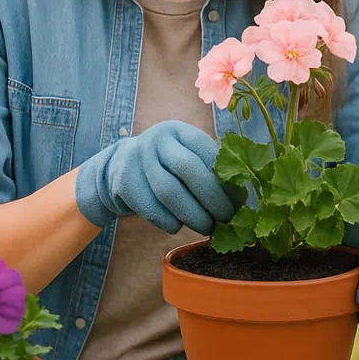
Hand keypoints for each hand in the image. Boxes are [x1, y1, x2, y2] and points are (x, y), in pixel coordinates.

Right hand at [75, 121, 235, 234]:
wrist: (118, 167)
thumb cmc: (165, 166)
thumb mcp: (184, 156)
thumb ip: (208, 170)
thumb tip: (240, 199)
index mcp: (179, 131)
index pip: (207, 150)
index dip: (225, 178)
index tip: (239, 201)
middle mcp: (157, 140)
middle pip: (188, 169)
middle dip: (212, 198)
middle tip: (226, 219)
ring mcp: (137, 159)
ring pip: (169, 192)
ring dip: (193, 215)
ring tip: (207, 228)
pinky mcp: (123, 182)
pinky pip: (151, 208)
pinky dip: (169, 222)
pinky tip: (178, 226)